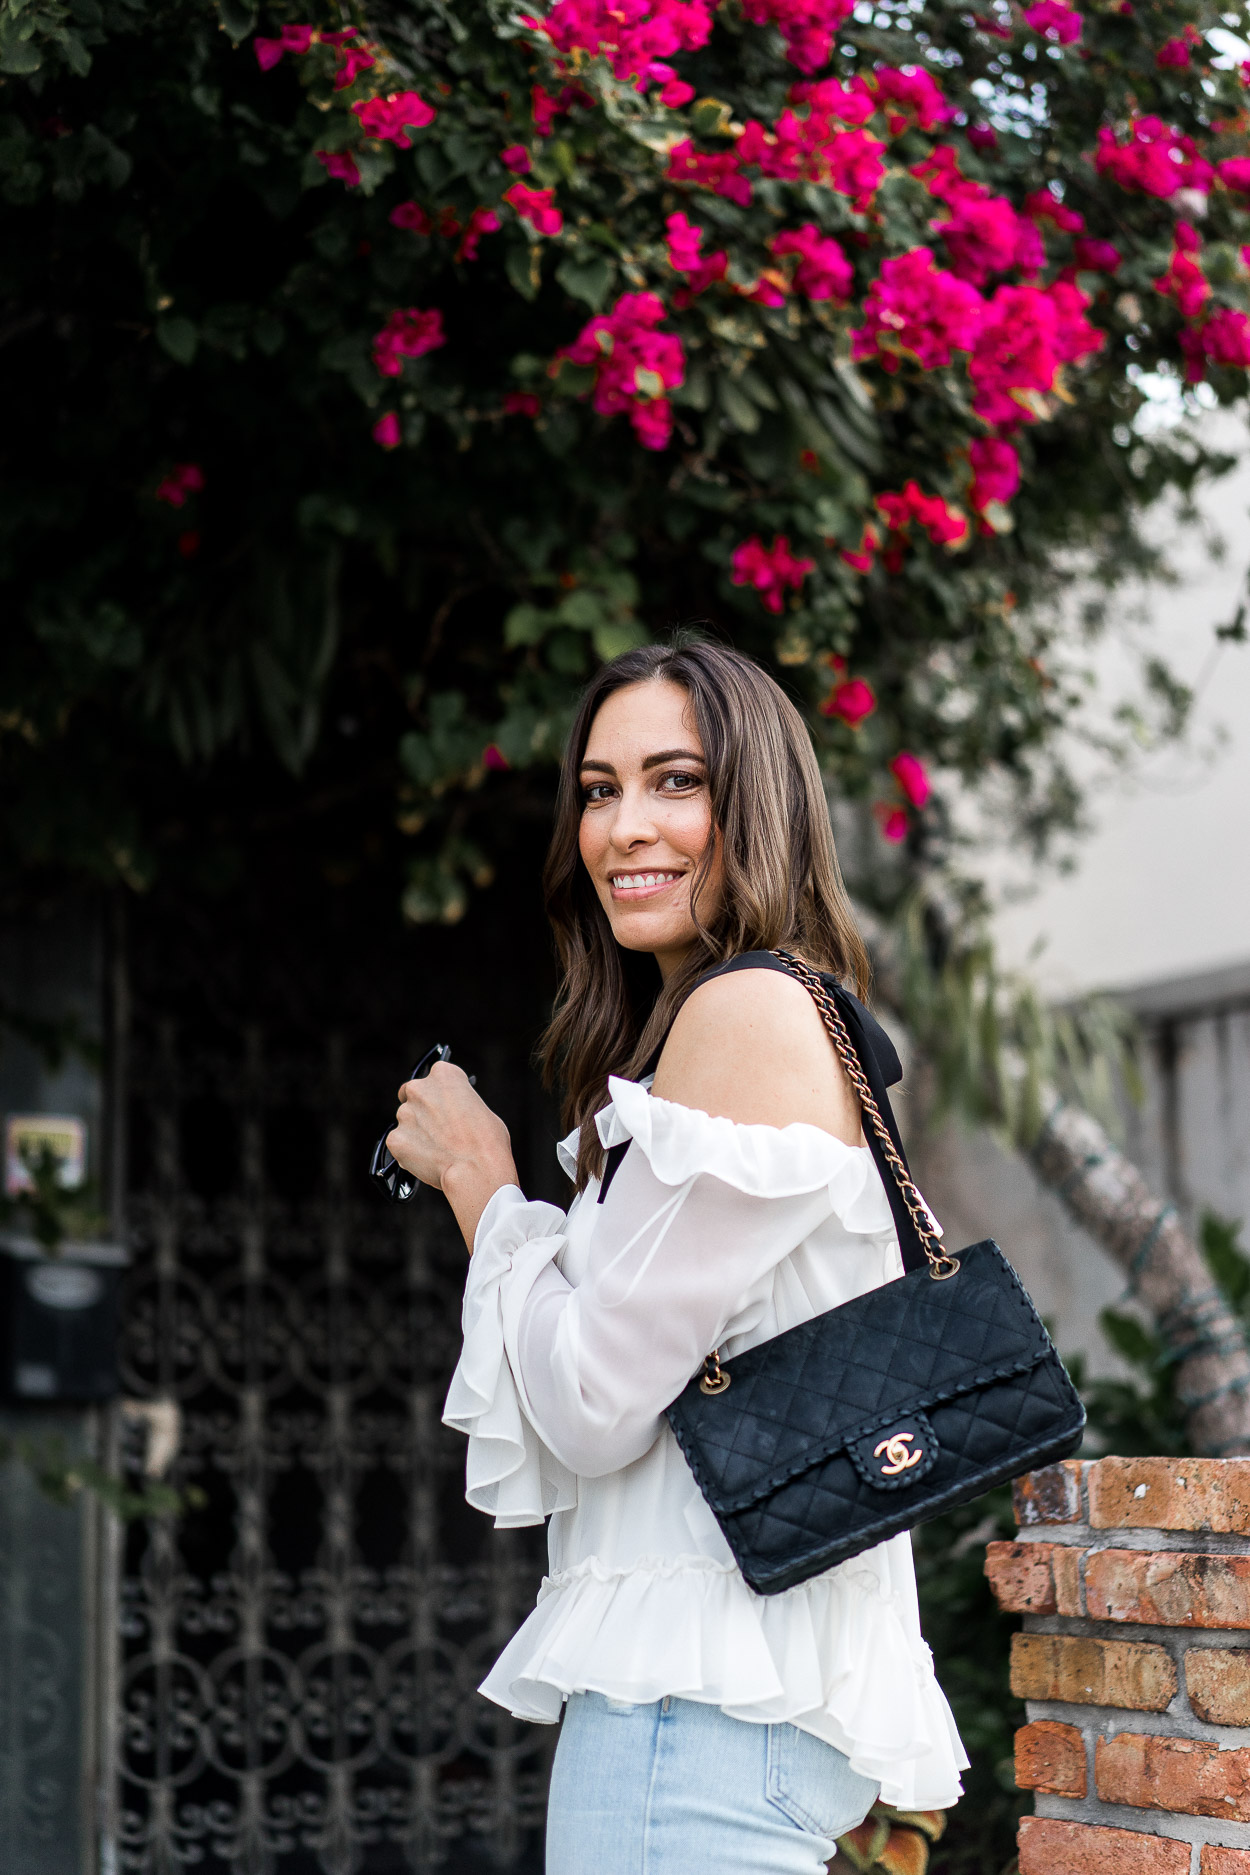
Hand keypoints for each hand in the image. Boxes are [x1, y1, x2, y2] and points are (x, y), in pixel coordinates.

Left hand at [386, 1062, 517, 1249]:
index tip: (446, 1104)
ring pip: (407, 1120)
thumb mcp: (482, 1110)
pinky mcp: (395, 1138)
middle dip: (423, 1109)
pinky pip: (399, 1143)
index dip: (442, 1093)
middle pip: (414, 1094)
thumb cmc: (487, 1142)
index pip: (437, 1076)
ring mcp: (405, 1114)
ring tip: (436, 1148)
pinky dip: (409, 1151)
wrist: (475, 1170)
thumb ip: (460, 1106)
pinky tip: (427, 1159)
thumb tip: (453, 1116)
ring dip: (417, 1131)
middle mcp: (419, 1089)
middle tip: (437, 1127)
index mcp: (444, 1075)